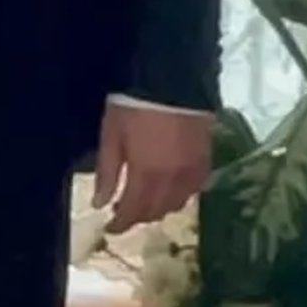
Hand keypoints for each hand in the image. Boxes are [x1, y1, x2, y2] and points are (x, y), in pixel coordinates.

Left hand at [93, 103, 213, 232]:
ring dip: (159, 208)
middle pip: (155, 212)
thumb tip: (100, 204)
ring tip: (146, 200)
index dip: (120, 224)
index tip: (109, 227)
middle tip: (124, 211)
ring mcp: (192, 171)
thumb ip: (107, 172)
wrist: (173, 79)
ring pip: (177, 204)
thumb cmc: (134, 104)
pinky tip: (172, 188)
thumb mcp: (112, 134)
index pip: (132, 212)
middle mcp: (172, 181)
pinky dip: (182, 195)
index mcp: (146, 175)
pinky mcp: (206, 159)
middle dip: (138, 216)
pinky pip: (196, 189)